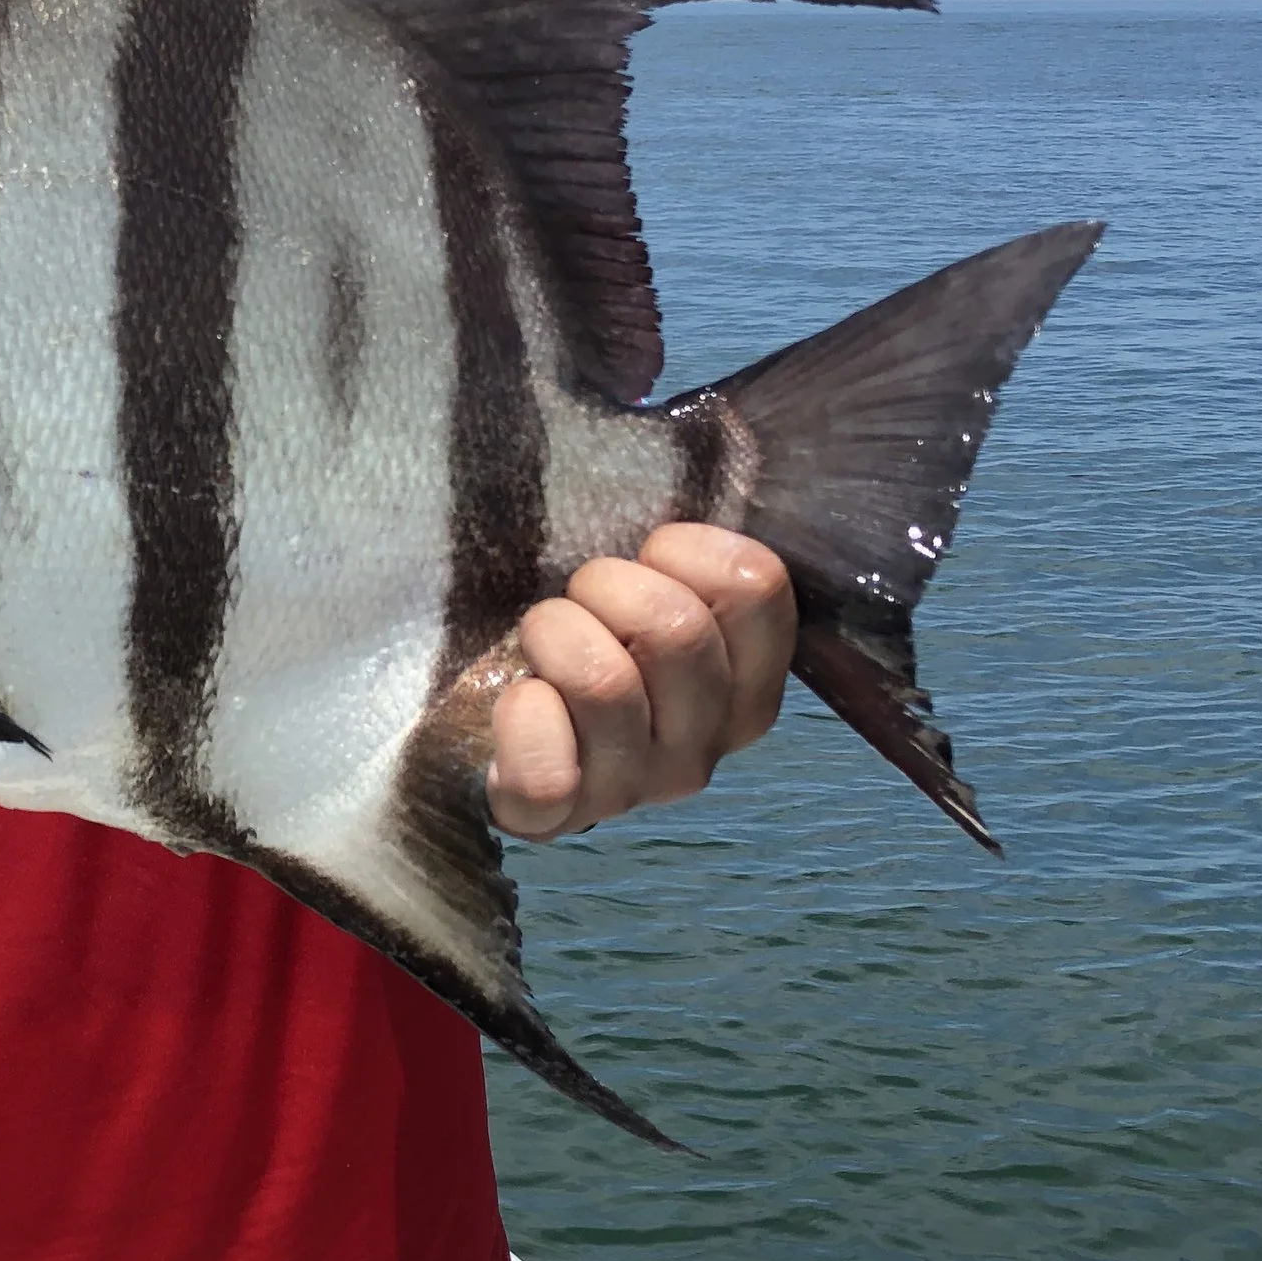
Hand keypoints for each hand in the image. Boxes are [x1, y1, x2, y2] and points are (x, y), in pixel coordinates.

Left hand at [489, 527, 794, 841]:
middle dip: (606, 584)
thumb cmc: (589, 633)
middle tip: (580, 599)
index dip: (687, 548)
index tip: (649, 556)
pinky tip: (521, 699)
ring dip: (554, 632)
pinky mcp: (559, 818)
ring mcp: (635, 788)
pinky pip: (547, 771)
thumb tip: (709, 442)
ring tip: (541, 637)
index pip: (757, 586)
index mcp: (747, 684)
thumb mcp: (651, 585)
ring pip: (604, 683)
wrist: (503, 724)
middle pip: (675, 628)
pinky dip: (522, 717)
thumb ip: (690, 553)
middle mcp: (706, 745)